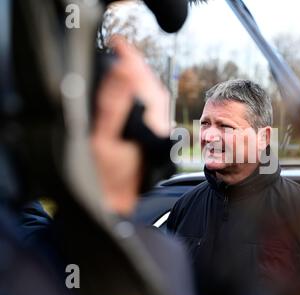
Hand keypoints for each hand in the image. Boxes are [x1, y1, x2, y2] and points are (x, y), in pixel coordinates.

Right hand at [91, 36, 170, 213]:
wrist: (114, 204)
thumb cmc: (106, 176)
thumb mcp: (102, 138)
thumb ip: (114, 103)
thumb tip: (124, 71)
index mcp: (149, 122)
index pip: (145, 82)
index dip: (132, 60)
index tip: (119, 45)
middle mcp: (157, 125)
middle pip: (152, 89)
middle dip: (137, 67)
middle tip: (120, 52)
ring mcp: (155, 132)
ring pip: (152, 99)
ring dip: (140, 80)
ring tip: (125, 65)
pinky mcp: (151, 139)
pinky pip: (149, 111)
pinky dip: (140, 96)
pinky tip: (130, 93)